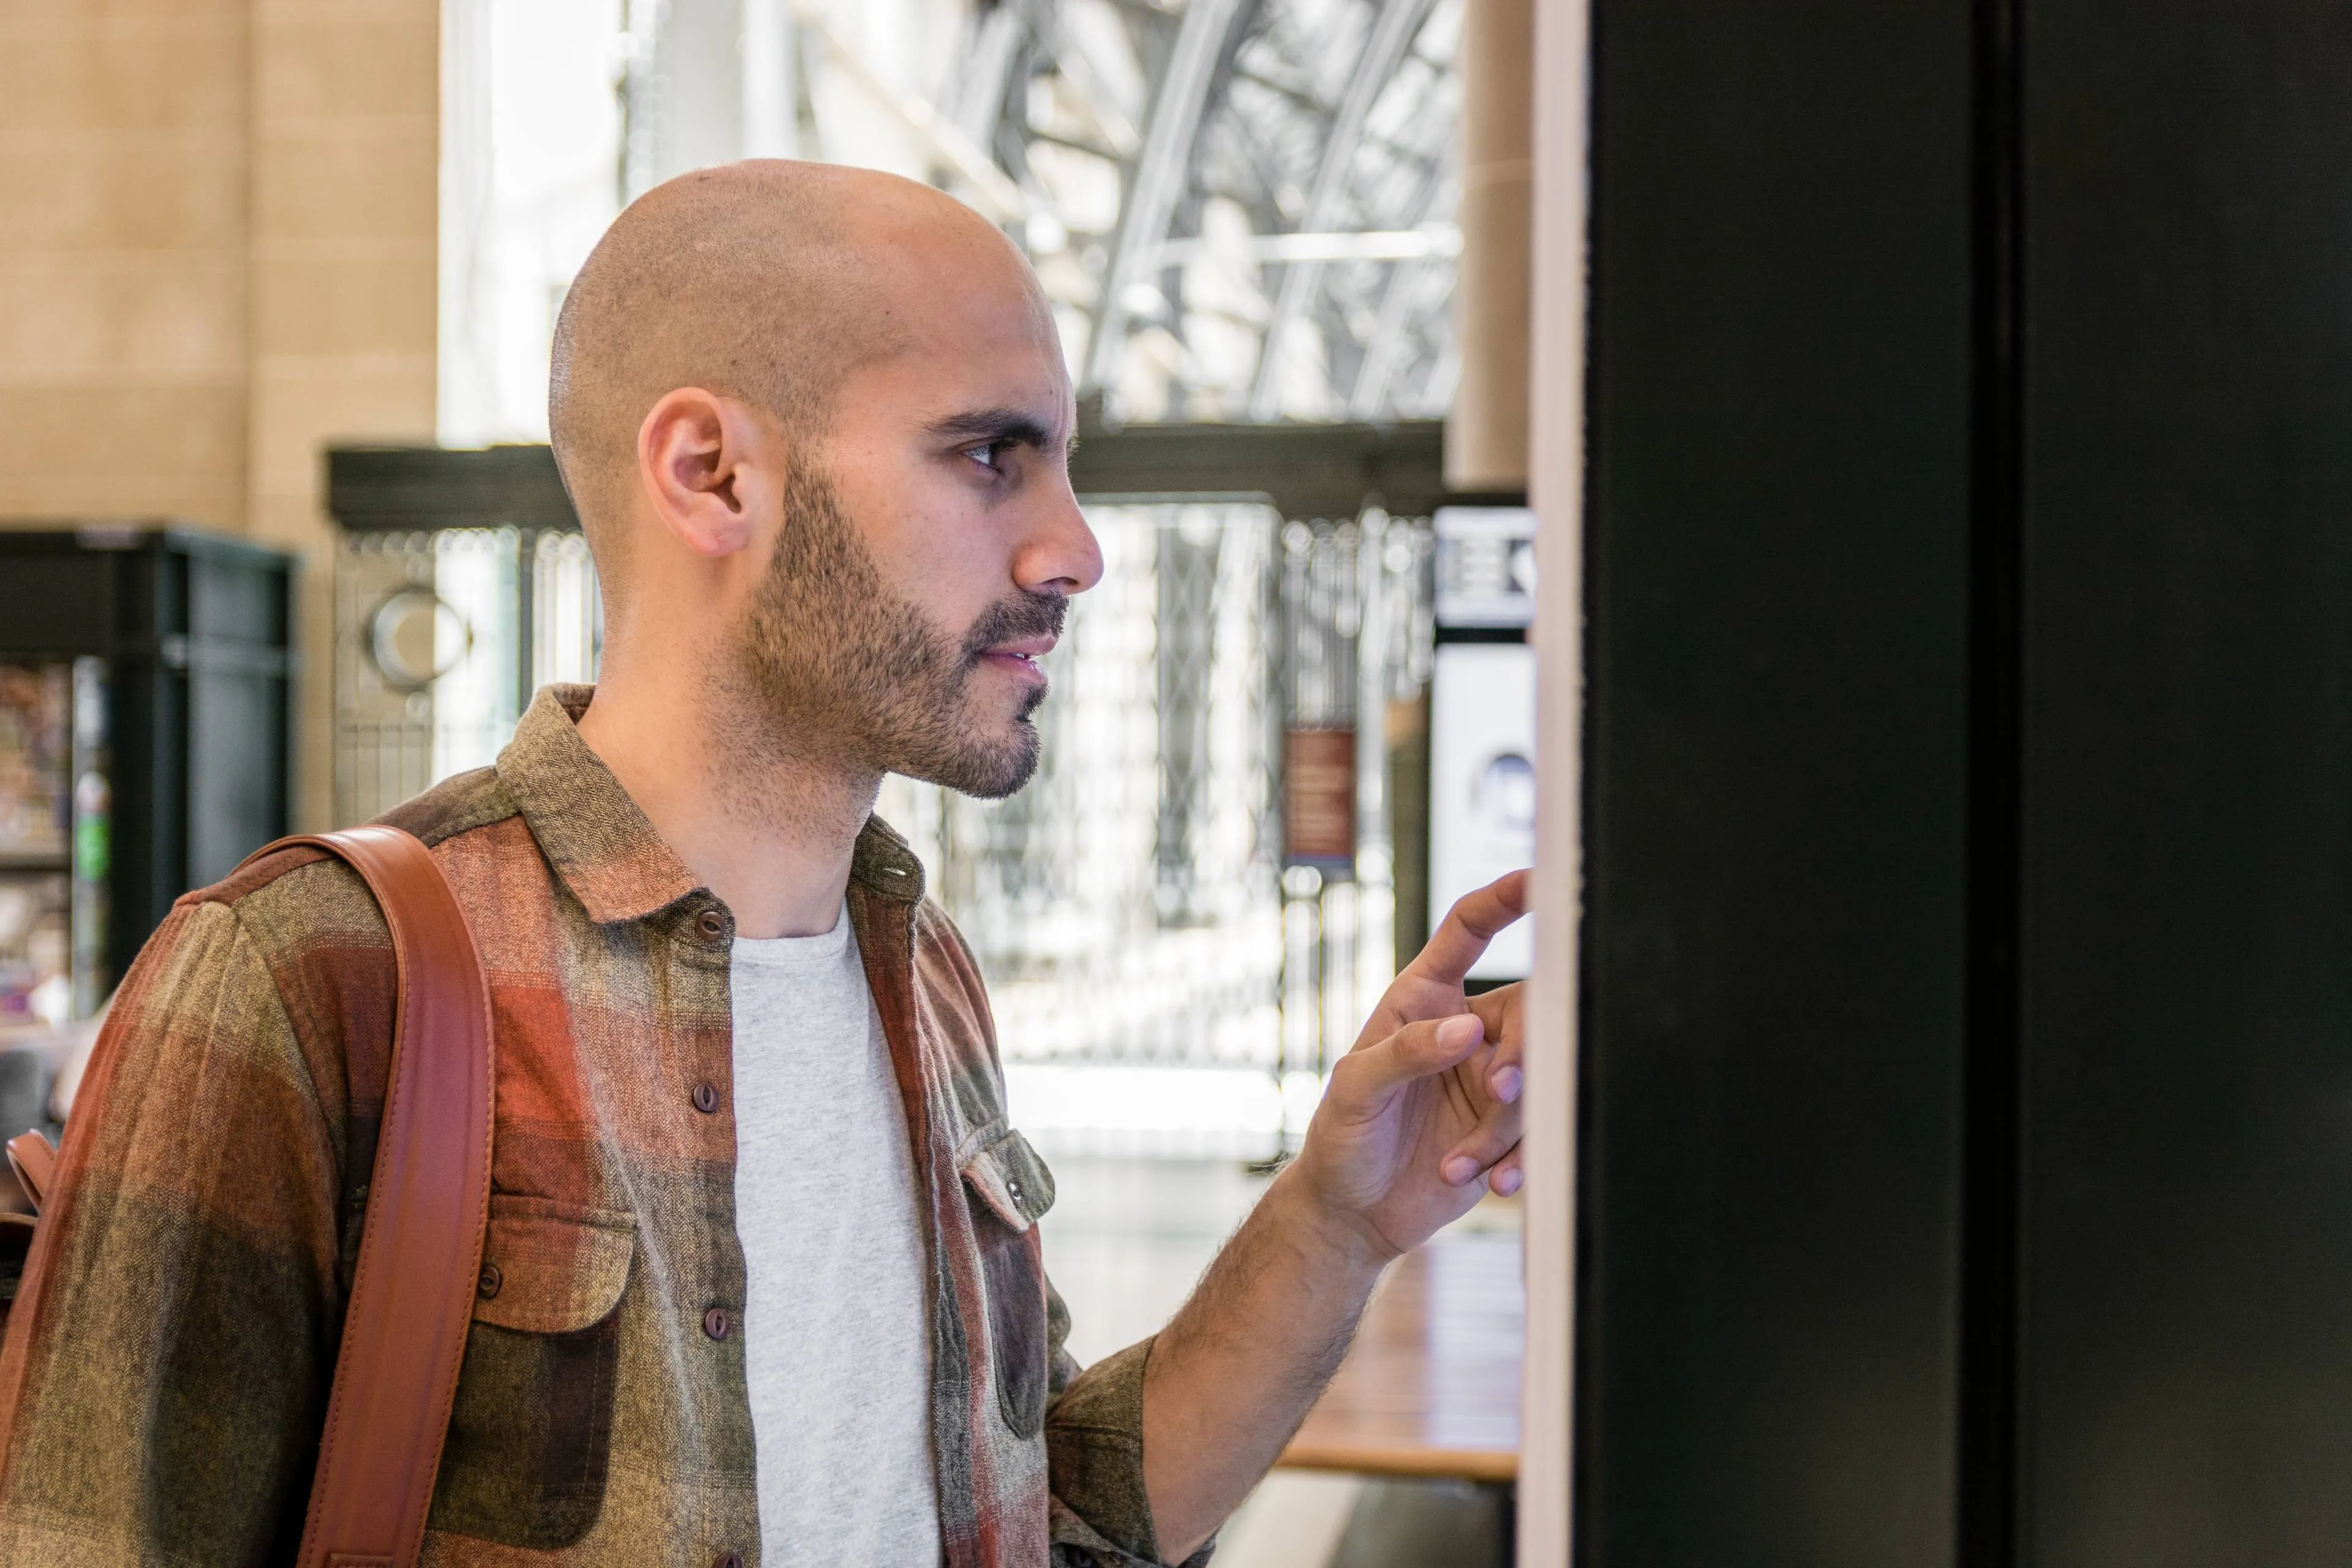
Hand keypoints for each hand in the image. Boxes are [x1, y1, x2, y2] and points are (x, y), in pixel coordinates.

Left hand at [1283, 870, 1529, 1262]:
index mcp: (1423, 998)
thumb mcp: (1355, 1089)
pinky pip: (1538, 1130)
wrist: (1354, 1212)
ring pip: (1536, 1079)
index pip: (1469, 932)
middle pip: (1529, 1011)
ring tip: (1456, 1163)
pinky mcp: (1506, 1127)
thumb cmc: (1342, 1137)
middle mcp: (1465, 1029)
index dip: (1504, 900)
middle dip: (1523, 1052)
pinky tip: (1494, 1183)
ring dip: (1504, 1126)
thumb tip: (1466, 1031)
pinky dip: (1521, 1158)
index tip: (1539, 880)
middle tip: (1498, 1089)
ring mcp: (1489, 1078)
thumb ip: (1406, 1052)